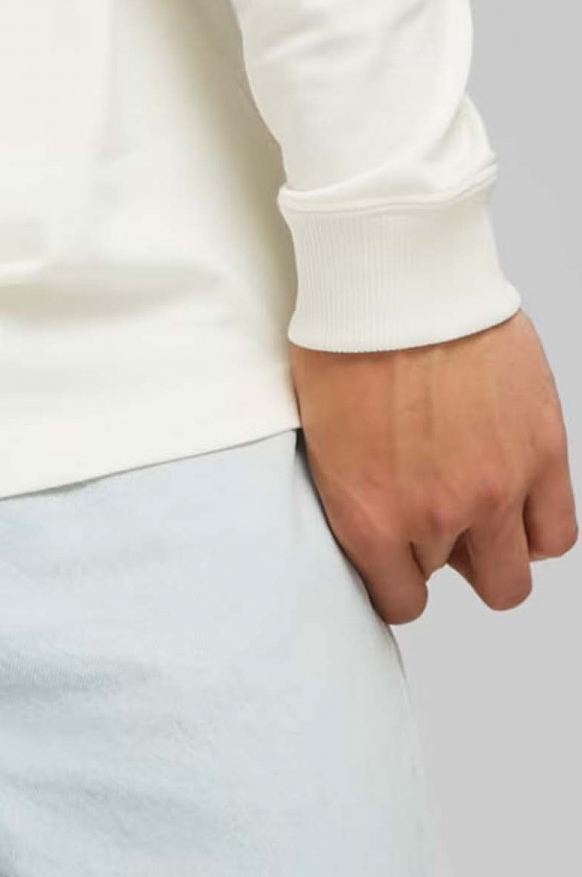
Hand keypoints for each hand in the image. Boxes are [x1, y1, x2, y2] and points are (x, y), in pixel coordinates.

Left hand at [288, 306, 575, 623]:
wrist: (396, 276)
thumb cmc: (345, 336)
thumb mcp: (319, 431)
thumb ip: (353, 491)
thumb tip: (370, 517)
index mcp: (369, 515)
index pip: (397, 600)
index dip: (396, 578)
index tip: (395, 557)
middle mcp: (434, 515)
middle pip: (453, 580)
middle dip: (441, 553)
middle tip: (433, 511)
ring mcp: (494, 489)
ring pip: (511, 575)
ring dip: (492, 547)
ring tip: (474, 502)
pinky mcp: (541, 454)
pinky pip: (556, 532)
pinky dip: (536, 524)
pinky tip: (514, 494)